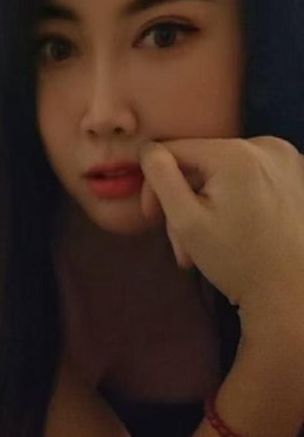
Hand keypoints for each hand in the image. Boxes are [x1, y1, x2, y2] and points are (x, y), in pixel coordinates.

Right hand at [138, 135, 303, 315]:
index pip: (174, 149)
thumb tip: (148, 150)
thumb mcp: (187, 222)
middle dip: (185, 200)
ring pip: (224, 171)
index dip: (155, 181)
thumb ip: (161, 178)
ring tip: (206, 243)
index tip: (152, 216)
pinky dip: (235, 197)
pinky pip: (250, 175)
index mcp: (235, 154)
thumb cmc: (236, 261)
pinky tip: (234, 227)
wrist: (290, 292)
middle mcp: (265, 145)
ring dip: (208, 203)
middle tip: (182, 243)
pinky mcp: (297, 174)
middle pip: (202, 162)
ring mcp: (286, 158)